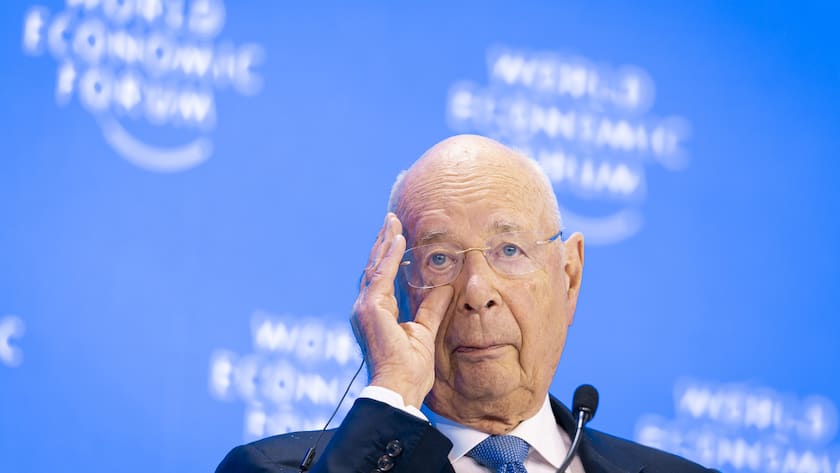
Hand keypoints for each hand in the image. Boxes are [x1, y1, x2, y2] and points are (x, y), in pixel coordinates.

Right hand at [351, 213, 453, 407]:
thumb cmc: (411, 369)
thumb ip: (432, 307)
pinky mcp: (370, 308)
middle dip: (384, 243)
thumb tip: (445, 287)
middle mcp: (365, 308)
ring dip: (385, 243)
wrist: (401, 386)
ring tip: (393, 222)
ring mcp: (364, 308)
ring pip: (375, 266)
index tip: (397, 238)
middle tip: (392, 220)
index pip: (381, 279)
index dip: (388, 257)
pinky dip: (390, 255)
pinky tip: (398, 239)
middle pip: (374, 267)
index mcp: (376, 314)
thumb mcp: (425, 330)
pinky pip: (381, 274)